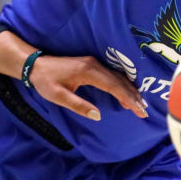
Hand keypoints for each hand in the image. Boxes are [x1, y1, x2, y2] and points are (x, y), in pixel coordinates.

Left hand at [30, 55, 148, 120]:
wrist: (36, 64)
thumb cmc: (46, 81)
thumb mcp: (59, 97)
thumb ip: (79, 106)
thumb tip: (98, 116)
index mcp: (88, 72)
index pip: (114, 86)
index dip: (128, 98)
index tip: (138, 110)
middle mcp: (95, 65)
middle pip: (120, 81)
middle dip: (133, 96)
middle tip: (144, 111)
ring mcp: (95, 63)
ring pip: (118, 77)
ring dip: (130, 90)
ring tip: (140, 104)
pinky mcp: (93, 64)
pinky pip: (113, 75)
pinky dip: (123, 85)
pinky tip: (127, 93)